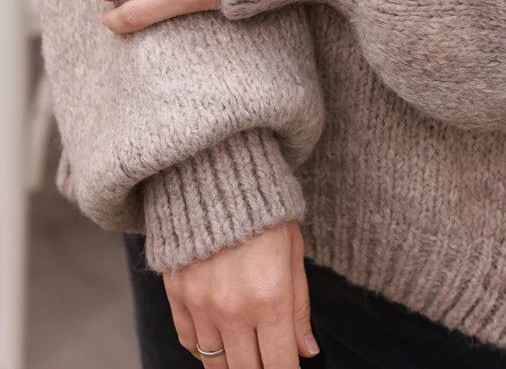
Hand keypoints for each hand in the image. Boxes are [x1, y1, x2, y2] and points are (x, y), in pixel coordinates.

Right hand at [163, 219, 320, 367]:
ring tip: (245, 351)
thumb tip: (306, 351)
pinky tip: (218, 340)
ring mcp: (201, 303)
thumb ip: (299, 307)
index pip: (280, 364)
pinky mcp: (177, 294)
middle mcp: (234, 307)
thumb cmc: (264, 212)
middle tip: (267, 357)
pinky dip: (204, 349)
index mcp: (271, 297)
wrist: (217, 177)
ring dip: (233, 362)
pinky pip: (188, 342)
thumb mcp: (293, 253)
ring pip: (216, 363)